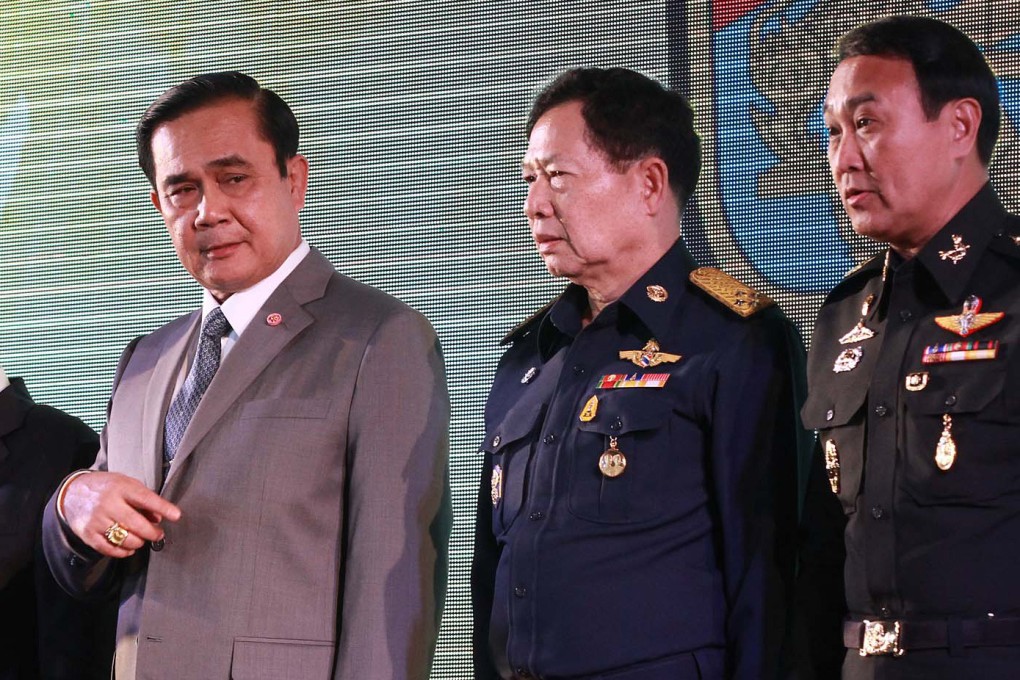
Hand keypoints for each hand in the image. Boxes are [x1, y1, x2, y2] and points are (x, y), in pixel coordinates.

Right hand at [62, 471, 181, 557]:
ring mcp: (96, 520)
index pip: (145, 498)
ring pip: (124, 538)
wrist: (72, 493)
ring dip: (139, 542)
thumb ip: (145, 499)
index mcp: (120, 488)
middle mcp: (108, 503)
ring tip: (143, 538)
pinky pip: (109, 549)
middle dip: (152, 532)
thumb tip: (160, 517)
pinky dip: (123, 551)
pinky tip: (130, 547)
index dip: (163, 507)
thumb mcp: (127, 484)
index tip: (176, 516)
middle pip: (135, 523)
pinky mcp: (88, 534)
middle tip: (159, 534)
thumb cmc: (106, 488)